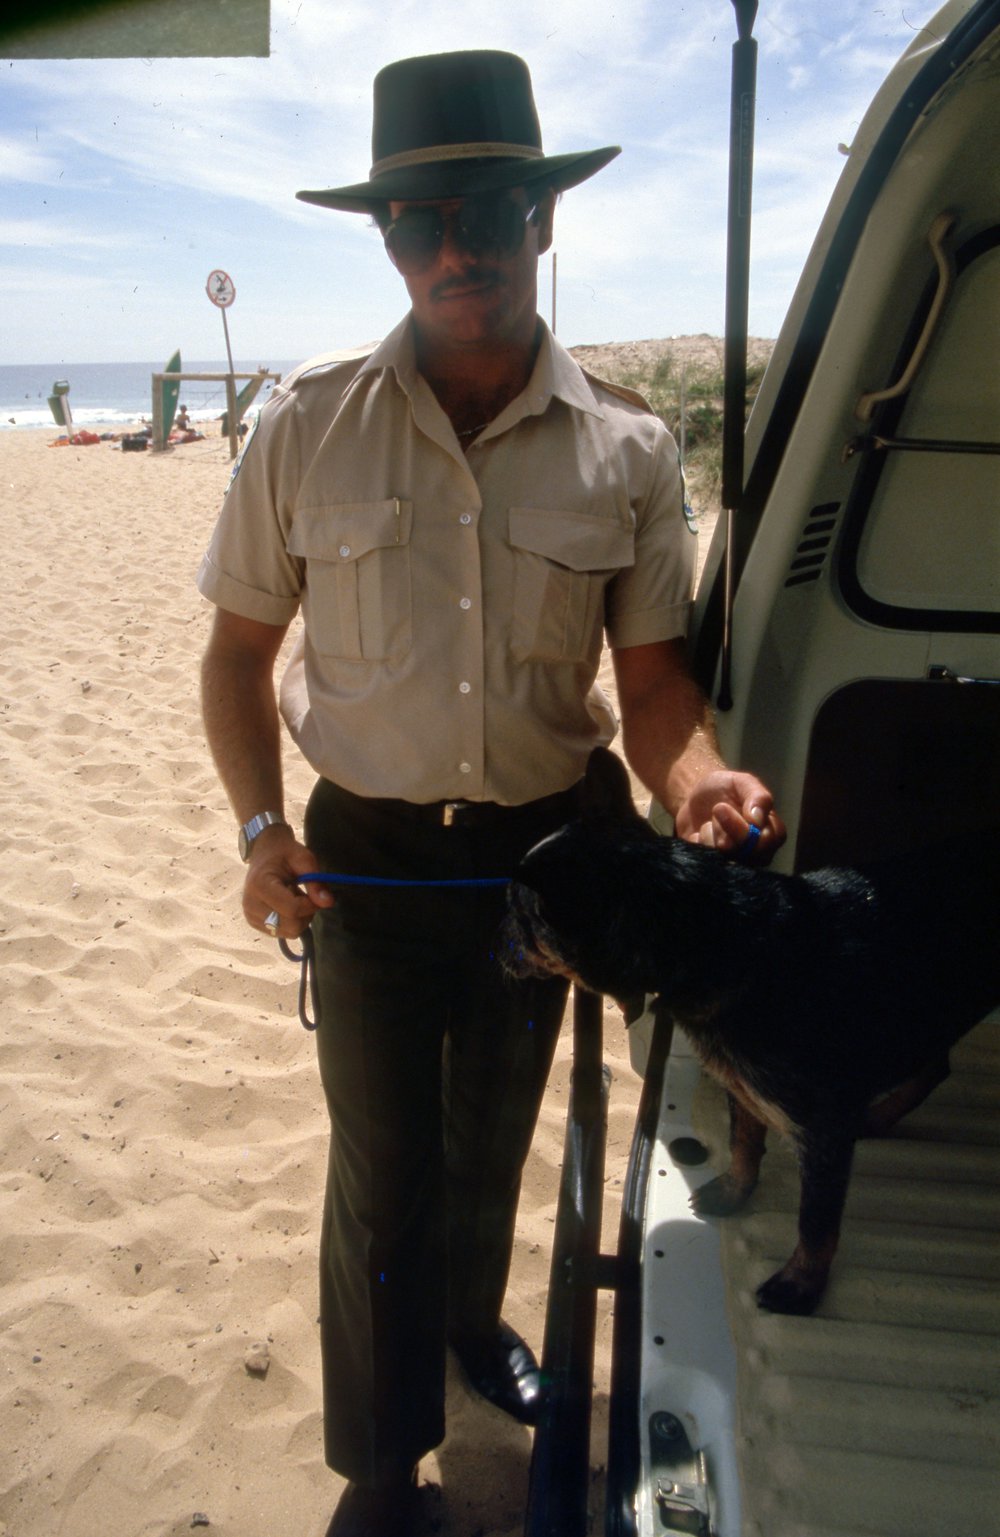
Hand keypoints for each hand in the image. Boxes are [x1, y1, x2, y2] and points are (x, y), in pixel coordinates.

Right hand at [242, 824, 333, 938]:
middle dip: (306, 913)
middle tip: (304, 895)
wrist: (264, 853)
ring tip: (293, 897)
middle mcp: (251, 904)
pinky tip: (286, 904)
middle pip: (291, 926)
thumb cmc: (284, 853)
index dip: (310, 905)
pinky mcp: (254, 923)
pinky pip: (282, 932)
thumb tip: (328, 903)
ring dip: (299, 918)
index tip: (316, 894)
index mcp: (260, 885)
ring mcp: (250, 916)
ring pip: (289, 932)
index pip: (292, 909)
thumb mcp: (304, 859)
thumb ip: (315, 881)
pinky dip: (290, 921)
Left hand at [674, 770, 785, 863]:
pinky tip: (698, 834)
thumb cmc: (724, 789)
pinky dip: (698, 843)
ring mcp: (736, 861)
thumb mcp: (742, 782)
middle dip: (727, 830)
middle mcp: (758, 851)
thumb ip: (758, 796)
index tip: (723, 807)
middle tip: (717, 809)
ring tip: (708, 823)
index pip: (769, 841)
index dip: (745, 829)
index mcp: (772, 831)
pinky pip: (707, 861)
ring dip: (711, 835)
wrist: (694, 797)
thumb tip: (758, 820)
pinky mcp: (715, 866)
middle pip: (748, 854)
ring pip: (726, 859)